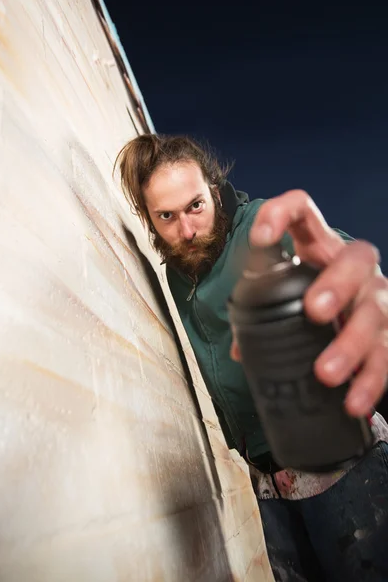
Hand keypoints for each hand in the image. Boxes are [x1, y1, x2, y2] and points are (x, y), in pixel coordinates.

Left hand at [231, 189, 387, 416]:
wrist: (362, 333)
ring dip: (349, 343)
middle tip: (314, 311)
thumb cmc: (316, 308)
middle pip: (356, 258)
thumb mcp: (288, 301)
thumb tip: (241, 347)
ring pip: (375, 311)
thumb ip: (262, 315)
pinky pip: (386, 356)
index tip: (261, 238)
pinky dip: (369, 380)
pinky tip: (352, 401)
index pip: (304, 213)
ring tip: (325, 373)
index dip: (282, 215)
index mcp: (319, 251)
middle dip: (336, 283)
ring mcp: (378, 300)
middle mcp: (354, 269)